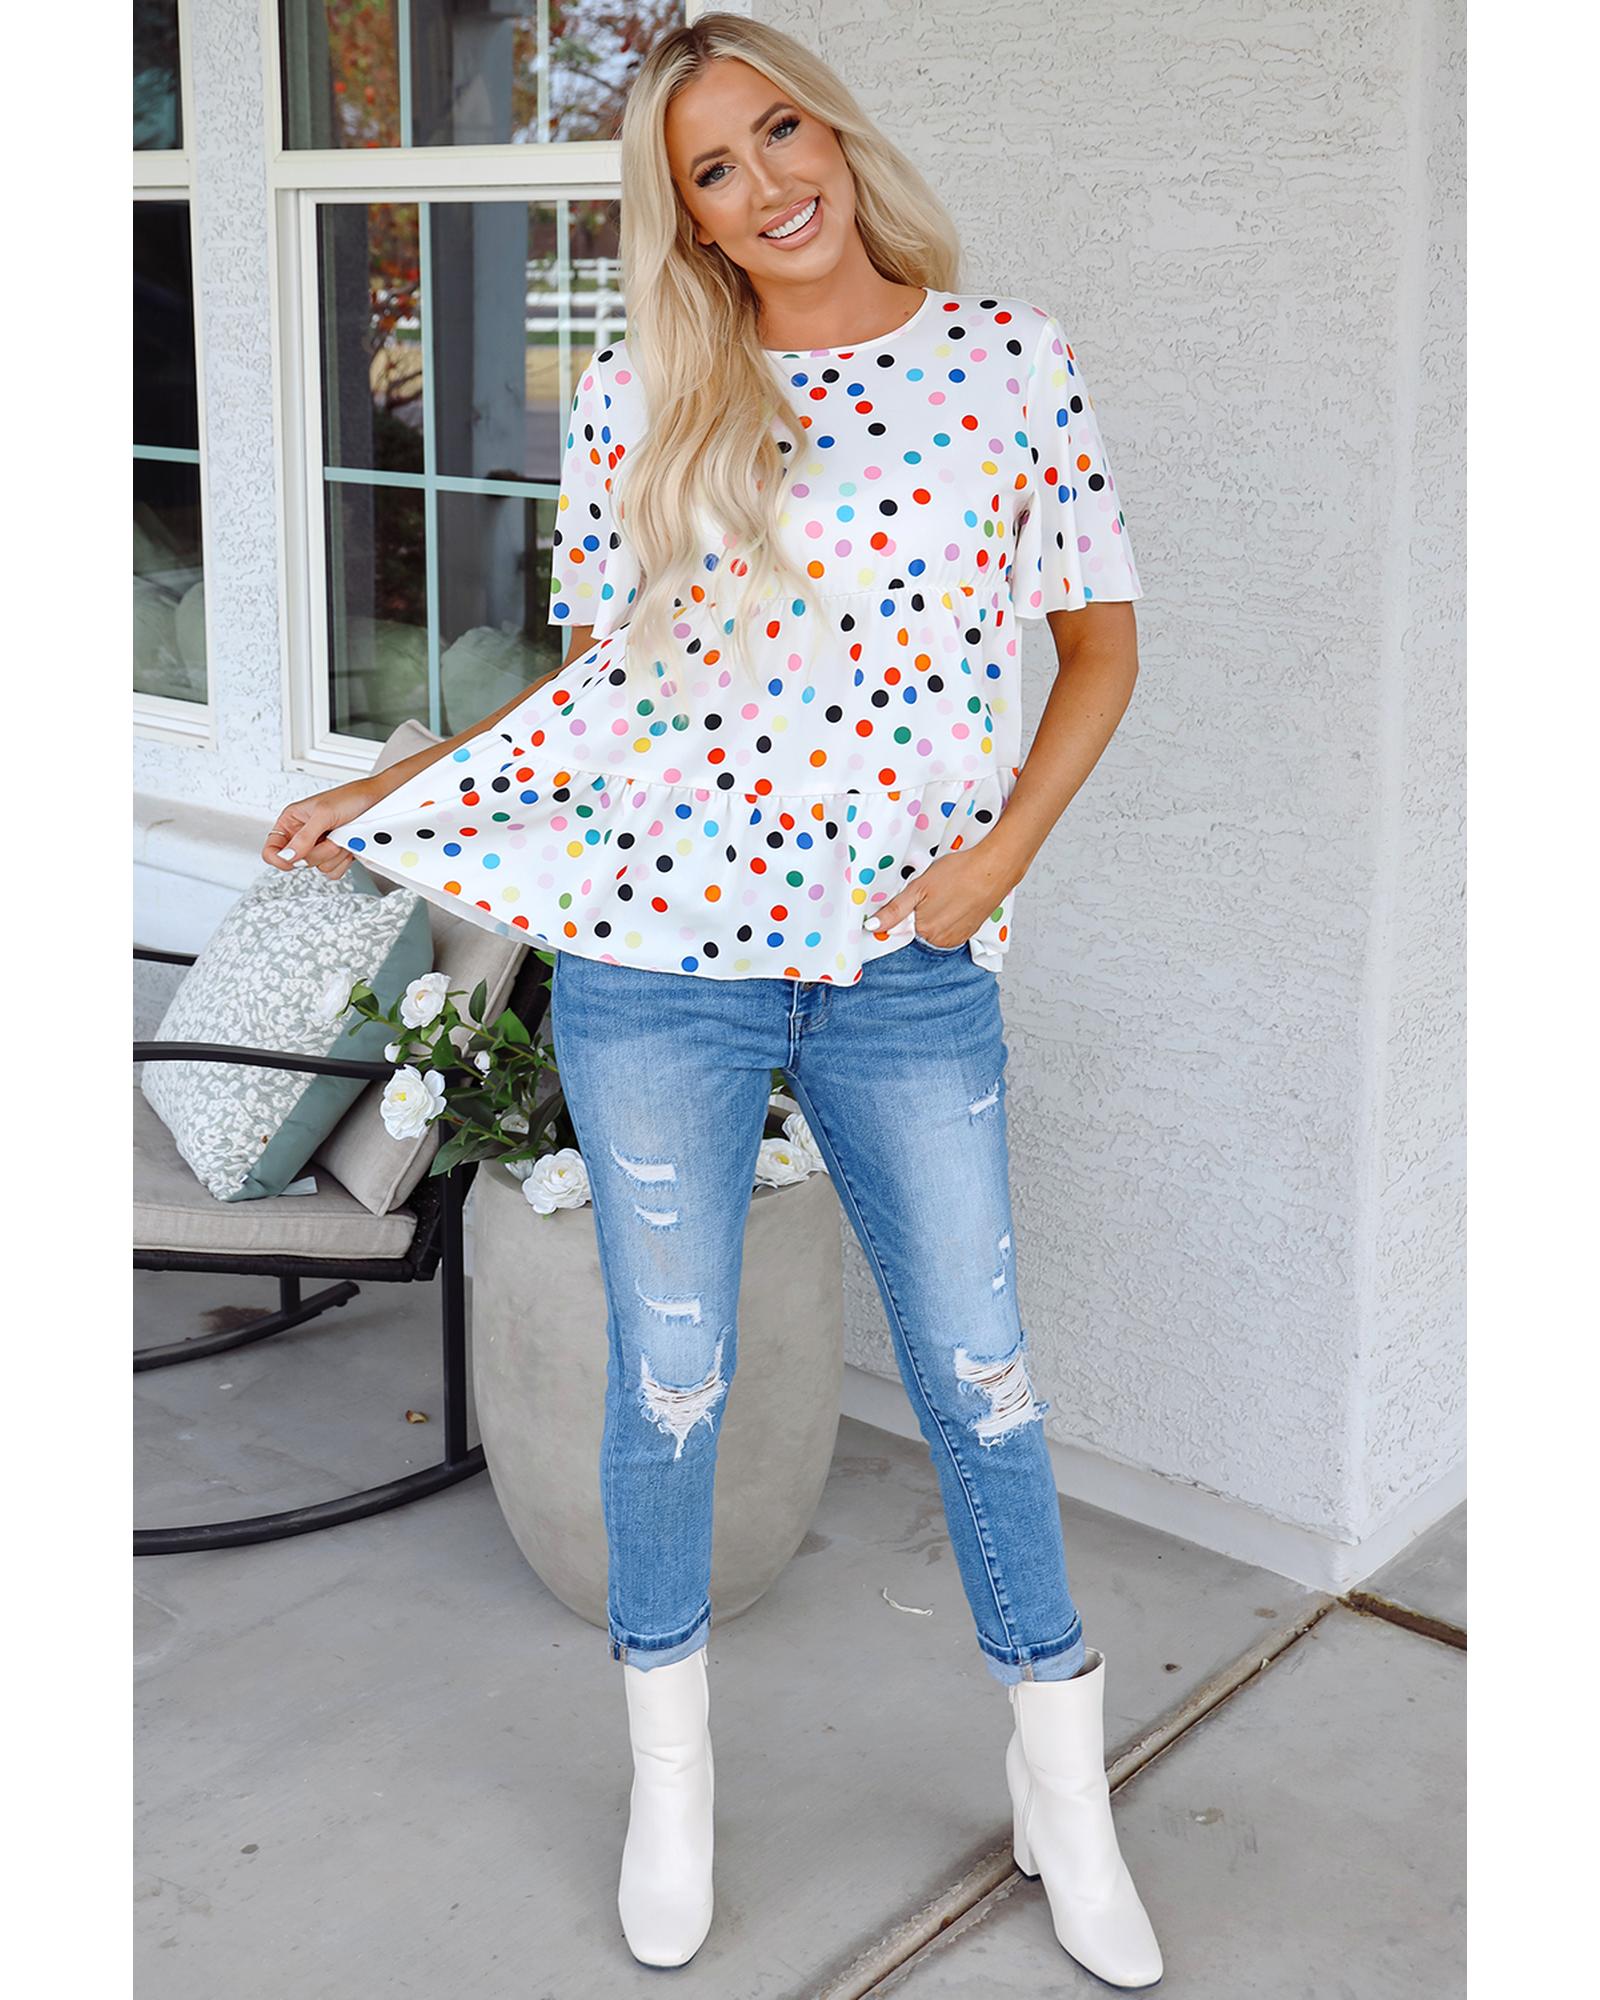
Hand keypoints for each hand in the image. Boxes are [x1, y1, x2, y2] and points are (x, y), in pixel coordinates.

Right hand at [260, 777, 383, 878]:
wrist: (376, 801)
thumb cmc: (349, 797)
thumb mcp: (323, 814)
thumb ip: (304, 837)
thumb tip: (287, 857)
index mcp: (291, 822)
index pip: (272, 850)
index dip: (280, 859)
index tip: (295, 859)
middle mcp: (303, 836)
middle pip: (299, 863)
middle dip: (319, 851)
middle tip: (330, 836)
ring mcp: (319, 847)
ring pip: (319, 867)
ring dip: (334, 854)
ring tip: (341, 836)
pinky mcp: (335, 855)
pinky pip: (333, 871)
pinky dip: (343, 860)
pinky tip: (347, 845)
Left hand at [864, 845, 1019, 949]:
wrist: (995, 867)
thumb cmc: (959, 872)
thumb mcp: (919, 887)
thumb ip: (895, 910)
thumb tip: (872, 927)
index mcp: (925, 931)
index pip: (903, 929)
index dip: (906, 912)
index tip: (914, 898)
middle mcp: (941, 940)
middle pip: (920, 929)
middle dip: (921, 913)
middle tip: (931, 892)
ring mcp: (958, 937)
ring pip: (936, 929)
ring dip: (937, 915)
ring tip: (945, 894)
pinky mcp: (970, 931)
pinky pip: (952, 928)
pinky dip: (951, 916)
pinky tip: (955, 900)